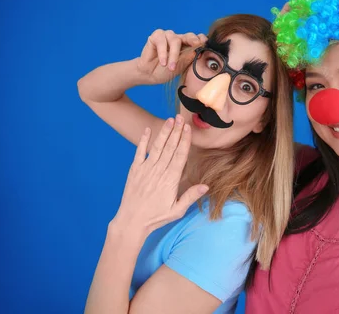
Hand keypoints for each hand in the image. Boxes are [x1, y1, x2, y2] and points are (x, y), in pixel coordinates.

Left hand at [112, 115, 208, 234]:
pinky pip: (139, 152)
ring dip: (164, 132)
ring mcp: (146, 169)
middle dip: (176, 131)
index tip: (188, 129)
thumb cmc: (156, 217)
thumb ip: (191, 196)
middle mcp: (159, 171)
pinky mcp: (134, 170)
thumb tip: (206, 186)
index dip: (184, 141)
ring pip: (157, 147)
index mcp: (171, 180)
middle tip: (181, 117)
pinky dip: (143, 141)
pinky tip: (147, 130)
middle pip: (170, 147)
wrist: (131, 221)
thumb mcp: (177, 210)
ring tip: (170, 120)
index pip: (180, 155)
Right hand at [136, 30, 207, 83]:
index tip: (205, 44)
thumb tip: (198, 51)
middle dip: (193, 40)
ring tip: (171, 67)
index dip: (201, 40)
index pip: (197, 38)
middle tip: (196, 47)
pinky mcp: (156, 37)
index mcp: (186, 45)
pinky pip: (161, 41)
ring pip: (175, 40)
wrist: (150, 75)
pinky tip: (163, 62)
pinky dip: (163, 53)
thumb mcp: (181, 66)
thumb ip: (189, 57)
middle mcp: (178, 39)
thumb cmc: (166, 70)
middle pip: (188, 35)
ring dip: (174, 55)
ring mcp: (167, 36)